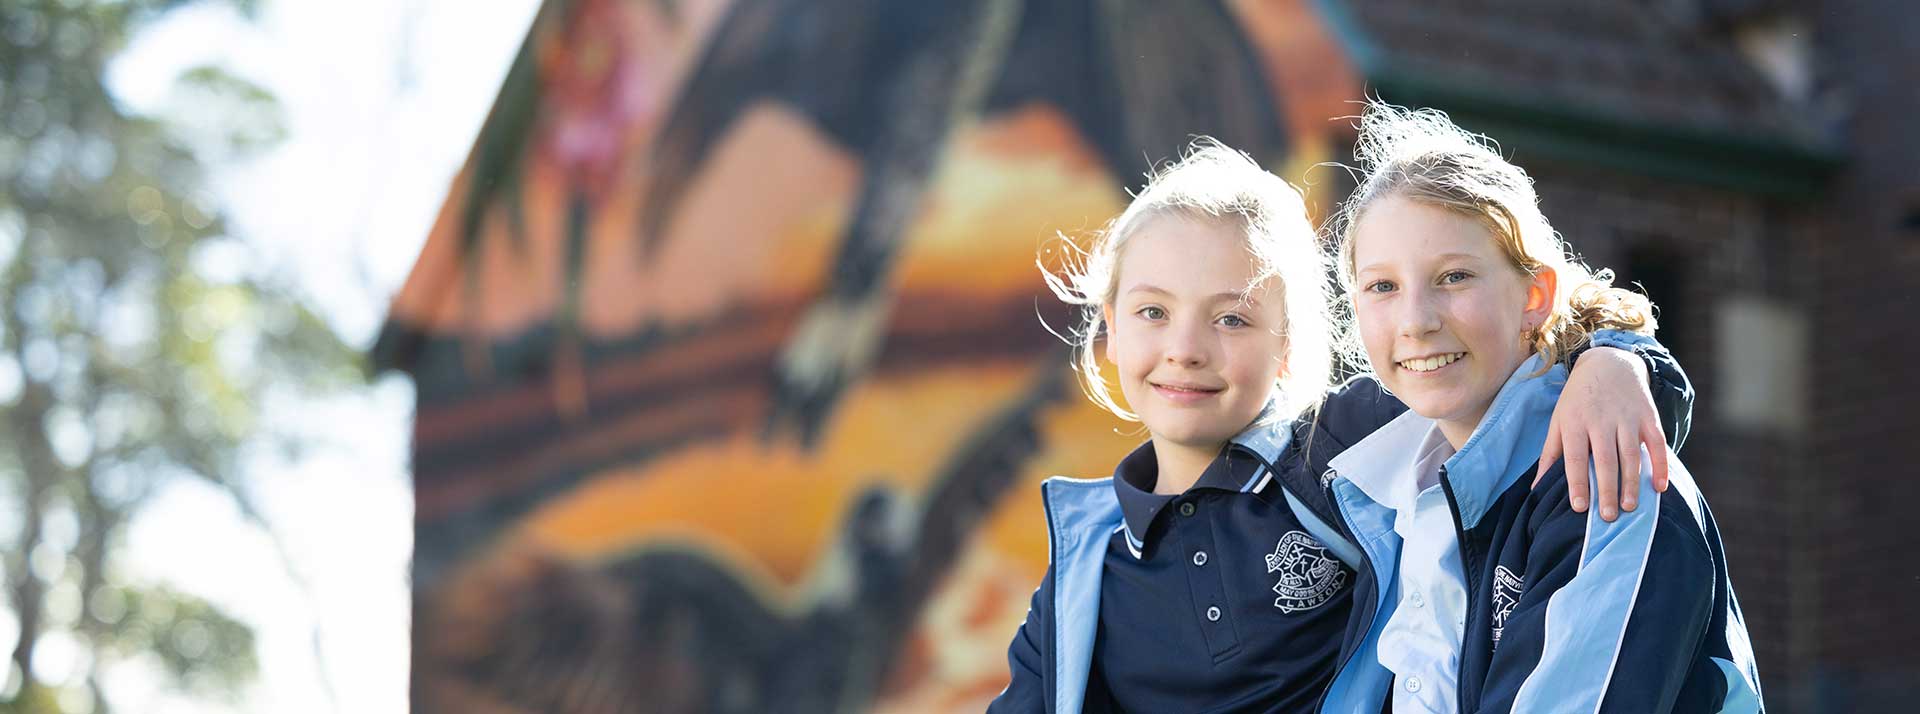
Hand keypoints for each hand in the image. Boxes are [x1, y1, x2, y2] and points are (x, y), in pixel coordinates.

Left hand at [1535, 346, 1671, 521]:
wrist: (1608, 362)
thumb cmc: (1578, 400)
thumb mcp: (1559, 421)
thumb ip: (1550, 455)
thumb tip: (1536, 489)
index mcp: (1575, 422)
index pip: (1575, 458)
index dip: (1577, 483)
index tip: (1579, 508)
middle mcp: (1601, 419)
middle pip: (1604, 460)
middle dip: (1606, 490)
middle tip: (1608, 517)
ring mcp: (1627, 417)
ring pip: (1631, 454)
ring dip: (1631, 483)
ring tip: (1630, 507)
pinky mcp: (1648, 415)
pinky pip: (1657, 443)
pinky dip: (1660, 465)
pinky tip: (1659, 487)